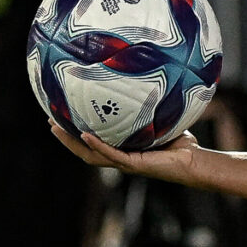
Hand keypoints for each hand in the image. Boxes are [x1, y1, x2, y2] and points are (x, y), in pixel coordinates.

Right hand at [47, 121, 202, 183]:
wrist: (195, 162)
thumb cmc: (182, 144)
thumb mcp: (160, 121)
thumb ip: (150, 107)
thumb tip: (146, 81)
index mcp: (123, 150)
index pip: (94, 143)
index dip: (76, 134)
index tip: (63, 118)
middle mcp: (120, 159)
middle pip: (85, 151)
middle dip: (66, 138)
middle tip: (50, 122)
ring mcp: (125, 163)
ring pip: (91, 155)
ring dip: (73, 142)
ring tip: (57, 128)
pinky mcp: (134, 164)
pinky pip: (110, 155)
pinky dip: (97, 145)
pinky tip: (85, 134)